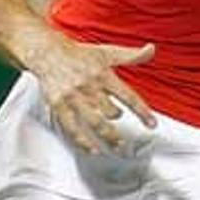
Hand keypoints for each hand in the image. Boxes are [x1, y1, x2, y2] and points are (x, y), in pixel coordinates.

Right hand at [26, 36, 156, 152]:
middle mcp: (89, 86)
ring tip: (116, 145)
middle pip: (110, 112)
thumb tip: (150, 50)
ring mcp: (74, 97)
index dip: (141, 111)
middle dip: (118, 120)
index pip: (128, 96)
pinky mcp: (59, 105)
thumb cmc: (78, 54)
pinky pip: (72, 127)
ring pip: (94, 122)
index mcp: (103, 74)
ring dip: (107, 136)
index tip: (151, 124)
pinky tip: (91, 149)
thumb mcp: (107, 52)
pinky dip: (82, 141)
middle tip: (123, 132)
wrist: (48, 52)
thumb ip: (130, 55)